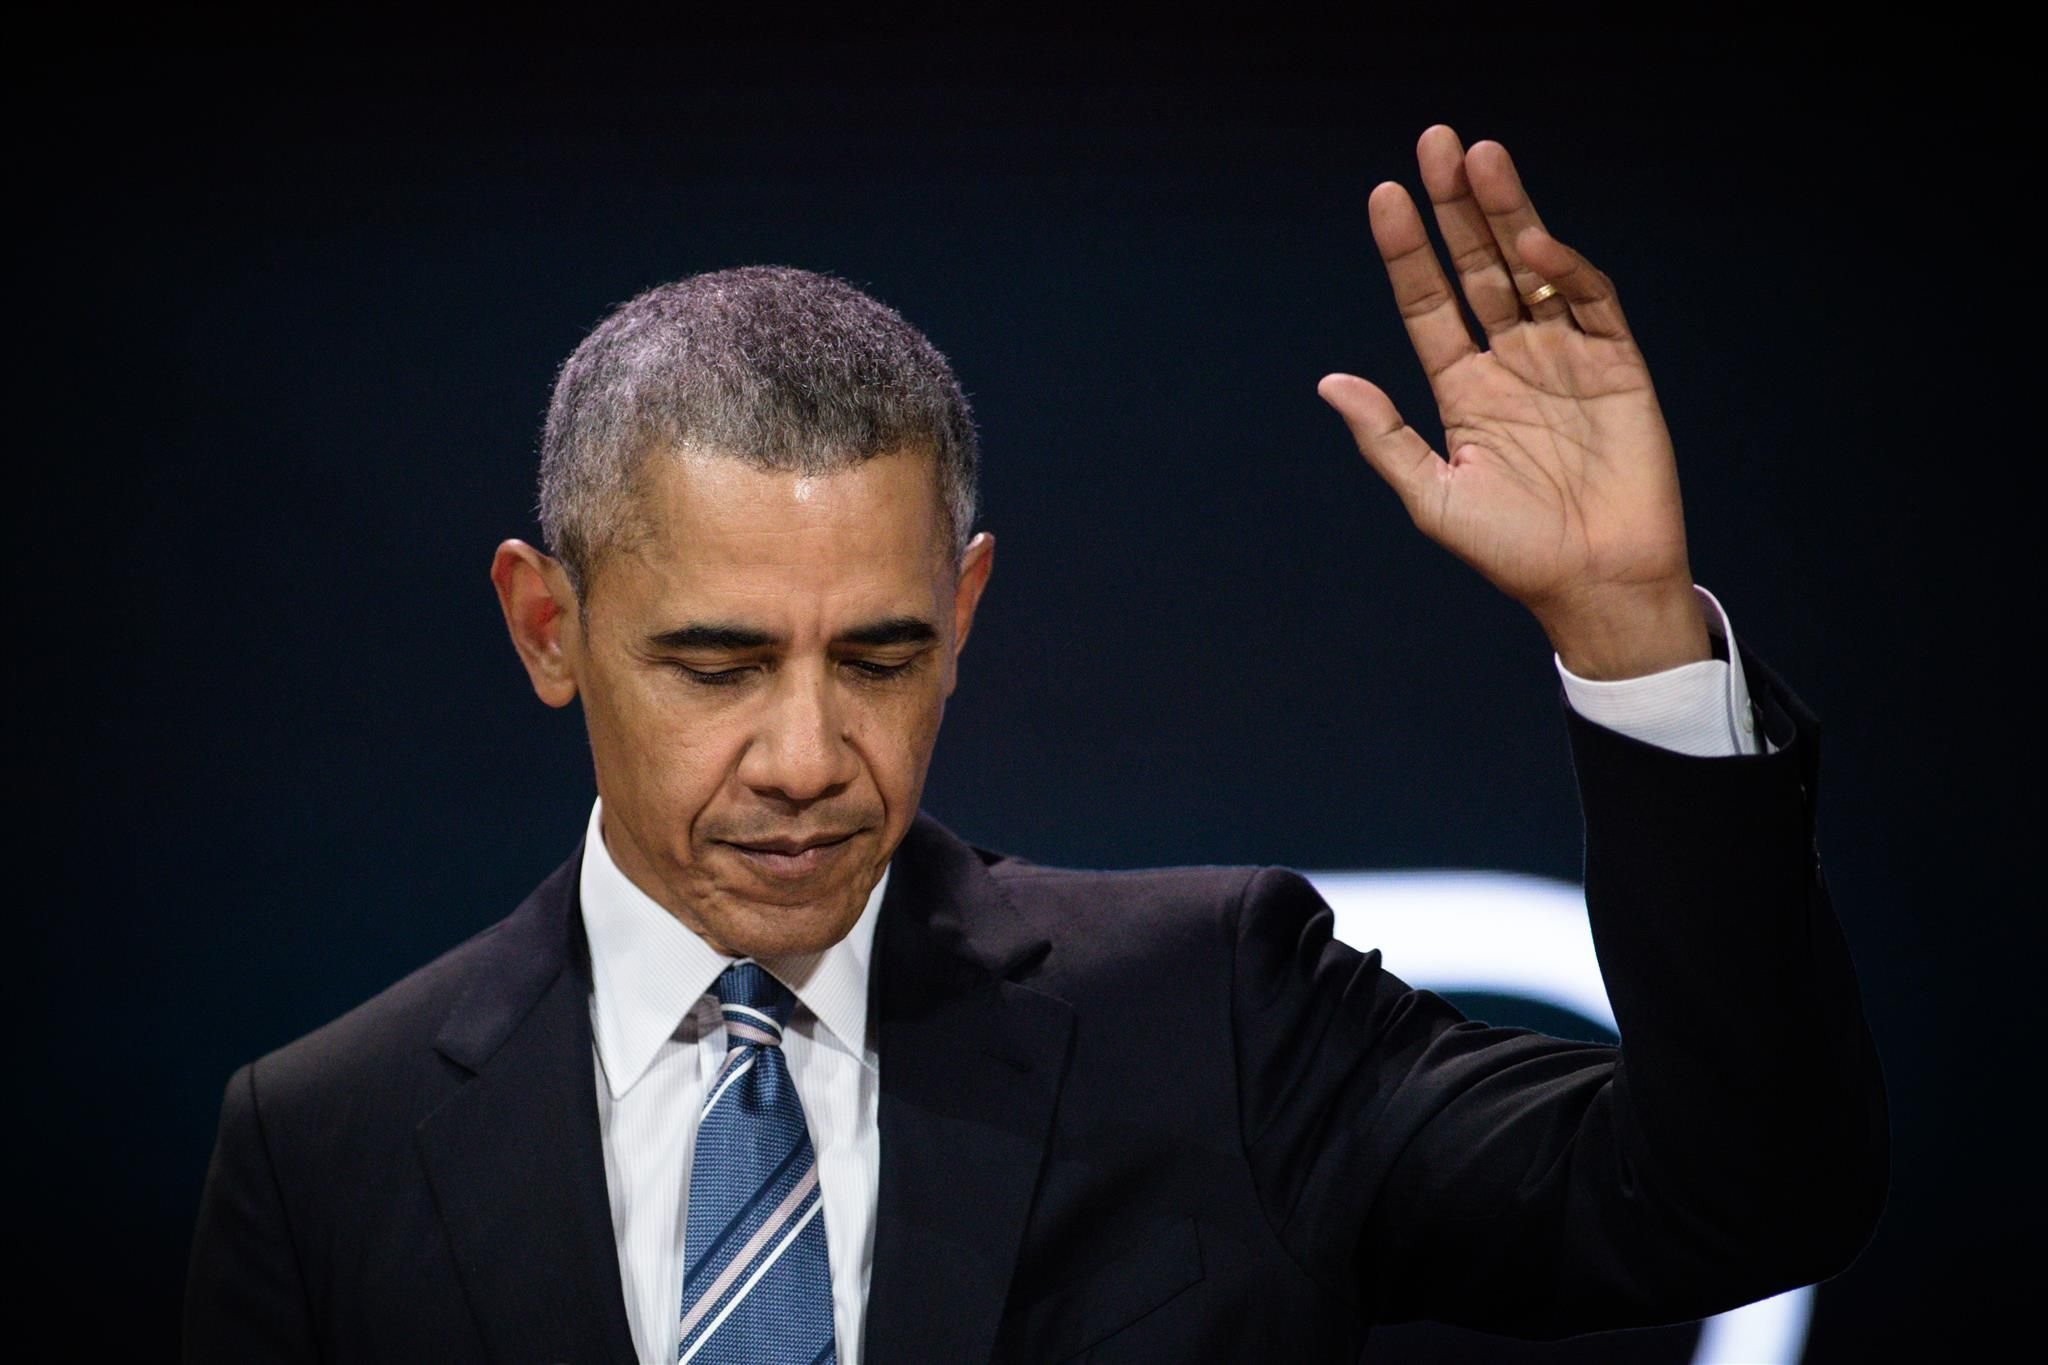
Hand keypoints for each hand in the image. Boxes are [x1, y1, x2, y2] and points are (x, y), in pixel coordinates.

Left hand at [1320, 125, 1710, 679]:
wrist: (1595, 585)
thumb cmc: (1512, 552)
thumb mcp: (1432, 496)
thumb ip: (1385, 436)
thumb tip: (1329, 383)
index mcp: (1462, 390)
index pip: (1428, 304)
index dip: (1407, 252)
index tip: (1384, 197)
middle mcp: (1511, 362)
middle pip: (1477, 267)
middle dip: (1456, 208)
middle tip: (1435, 143)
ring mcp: (1565, 358)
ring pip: (1530, 269)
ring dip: (1506, 214)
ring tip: (1479, 158)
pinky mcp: (1618, 366)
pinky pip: (1589, 304)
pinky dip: (1563, 269)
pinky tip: (1531, 241)